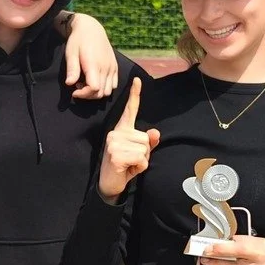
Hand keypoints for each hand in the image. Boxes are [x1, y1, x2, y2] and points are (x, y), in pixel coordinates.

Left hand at [63, 12, 118, 100]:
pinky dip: (105, 87)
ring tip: (86, 84)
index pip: (94, 89)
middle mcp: (106, 67)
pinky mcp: (114, 66)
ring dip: (97, 93)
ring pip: (108, 91)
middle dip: (88, 95)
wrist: (91, 28)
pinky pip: (114, 84)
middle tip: (78, 87)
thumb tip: (69, 83)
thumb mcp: (71, 53)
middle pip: (101, 93)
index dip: (83, 94)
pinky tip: (95, 80)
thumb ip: (72, 69)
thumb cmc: (78, 41)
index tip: (74, 91)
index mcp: (94, 64)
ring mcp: (112, 67)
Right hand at [98, 77, 159, 198]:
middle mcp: (116, 133)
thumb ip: (148, 143)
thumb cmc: (125, 167)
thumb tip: (155, 132)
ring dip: (142, 161)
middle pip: (146, 138)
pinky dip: (139, 167)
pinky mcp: (116, 155)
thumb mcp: (139, 154)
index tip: (137, 80)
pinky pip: (141, 159)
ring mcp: (114, 143)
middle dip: (144, 153)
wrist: (109, 184)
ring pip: (145, 148)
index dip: (134, 95)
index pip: (129, 111)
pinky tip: (127, 170)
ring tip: (129, 165)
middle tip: (131, 161)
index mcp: (121, 130)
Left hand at [200, 236, 264, 264]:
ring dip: (217, 264)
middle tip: (205, 252)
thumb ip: (247, 242)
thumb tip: (228, 239)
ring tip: (206, 260)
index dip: (224, 244)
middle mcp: (259, 259)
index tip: (212, 243)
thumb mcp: (264, 244)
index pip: (241, 243)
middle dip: (218, 253)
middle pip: (236, 255)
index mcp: (262, 246)